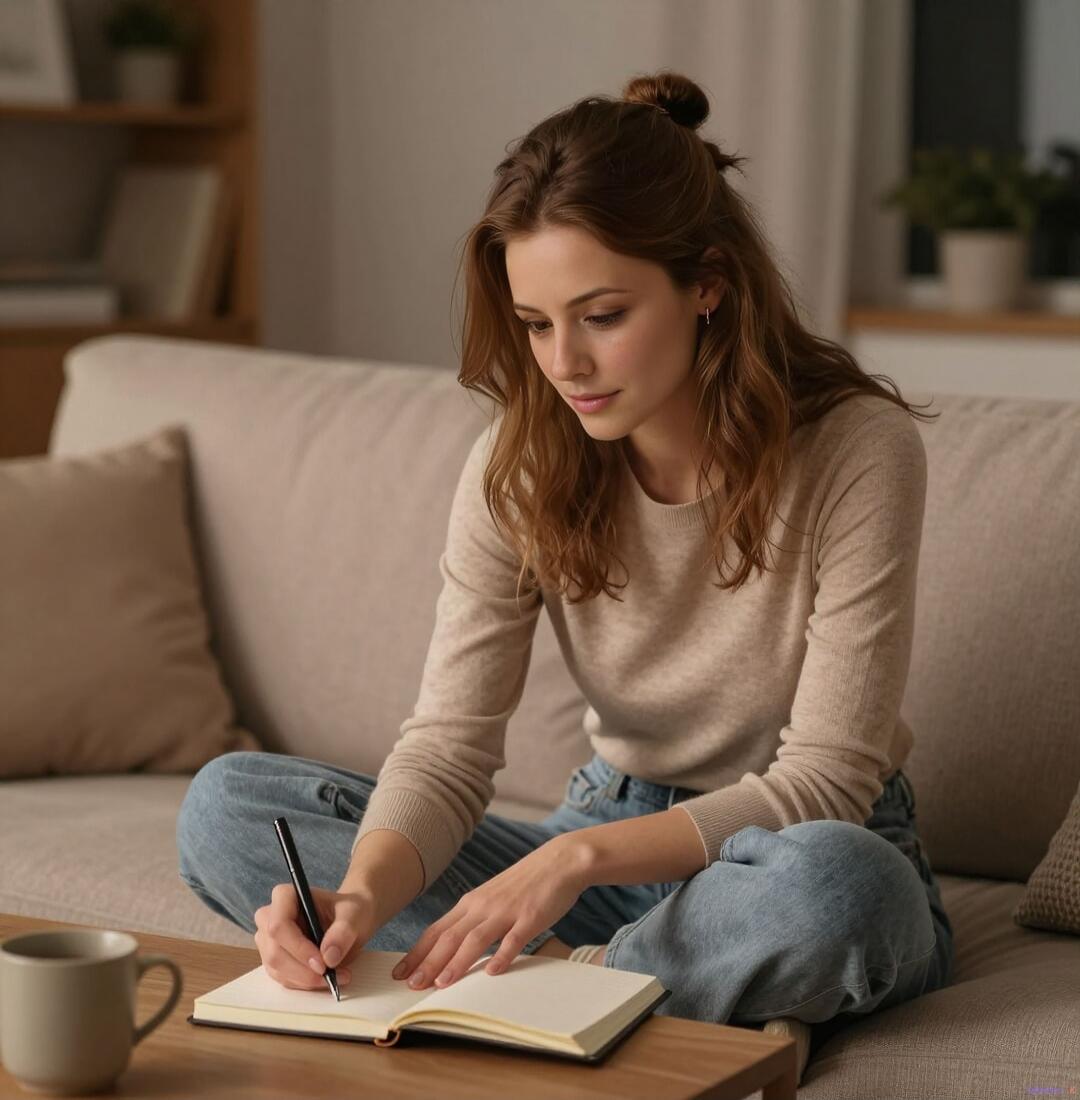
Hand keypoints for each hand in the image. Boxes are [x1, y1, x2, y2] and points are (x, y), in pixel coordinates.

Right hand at [254, 883, 378, 990]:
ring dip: (306, 980)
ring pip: (277, 969)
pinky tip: (325, 979)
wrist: (350, 920)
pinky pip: (283, 978)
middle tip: (331, 976)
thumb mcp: (354, 914)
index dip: (298, 948)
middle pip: (275, 952)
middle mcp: (269, 917)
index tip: (323, 964)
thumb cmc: (349, 910)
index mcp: (285, 896)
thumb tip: (328, 957)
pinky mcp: (274, 959)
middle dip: (303, 970)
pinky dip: (304, 983)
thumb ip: (343, 931)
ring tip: (336, 977)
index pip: (279, 926)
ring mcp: (268, 940)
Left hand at [391, 837, 587, 989]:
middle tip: (411, 985)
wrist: (559, 861)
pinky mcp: (530, 917)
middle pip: (450, 937)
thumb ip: (474, 920)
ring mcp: (507, 911)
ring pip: (476, 939)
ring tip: (442, 984)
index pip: (437, 930)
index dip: (418, 952)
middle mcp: (483, 906)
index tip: (400, 973)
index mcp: (472, 903)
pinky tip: (493, 971)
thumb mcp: (492, 898)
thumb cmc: (525, 883)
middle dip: (429, 962)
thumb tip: (453, 946)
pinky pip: (514, 938)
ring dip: (457, 962)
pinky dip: (502, 955)